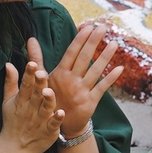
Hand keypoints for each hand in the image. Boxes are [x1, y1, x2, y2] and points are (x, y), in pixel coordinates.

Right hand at [0, 51, 62, 152]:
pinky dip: (57, 119)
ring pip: (45, 108)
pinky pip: (53, 124)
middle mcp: (31, 109)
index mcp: (22, 100)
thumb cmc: (13, 120)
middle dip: (39, 84)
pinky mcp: (49, 131)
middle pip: (36, 94)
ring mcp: (40, 120)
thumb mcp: (8, 101)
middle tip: (41, 73)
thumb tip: (8, 64)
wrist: (15, 147)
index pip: (25, 85)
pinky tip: (61, 112)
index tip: (32, 64)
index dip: (28, 74)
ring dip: (48, 100)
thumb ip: (11, 82)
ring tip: (49, 91)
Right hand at [46, 23, 124, 137]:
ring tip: (115, 43)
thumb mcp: (41, 79)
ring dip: (106, 57)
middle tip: (103, 27)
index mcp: (59, 74)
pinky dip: (111, 78)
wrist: (57, 126)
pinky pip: (102, 88)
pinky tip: (120, 68)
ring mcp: (80, 92)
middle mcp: (70, 81)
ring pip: (95, 71)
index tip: (88, 26)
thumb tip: (31, 39)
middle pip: (84, 58)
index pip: (71, 52)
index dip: (80, 39)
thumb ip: (37, 58)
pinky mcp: (90, 102)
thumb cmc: (49, 97)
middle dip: (94, 42)